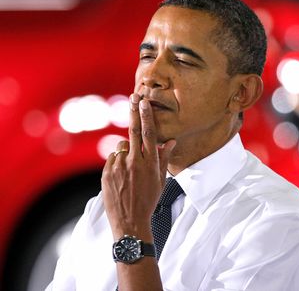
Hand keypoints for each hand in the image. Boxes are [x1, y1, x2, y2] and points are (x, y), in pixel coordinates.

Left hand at [101, 93, 175, 240]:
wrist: (130, 222)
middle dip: (133, 112)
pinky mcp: (106, 173)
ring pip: (121, 146)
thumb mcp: (161, 181)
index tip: (143, 101)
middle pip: (133, 131)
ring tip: (129, 168)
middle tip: (133, 97)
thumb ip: (164, 158)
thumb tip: (170, 141)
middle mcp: (134, 162)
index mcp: (149, 163)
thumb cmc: (148, 201)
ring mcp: (118, 167)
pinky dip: (117, 161)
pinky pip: (112, 158)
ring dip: (126, 150)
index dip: (146, 116)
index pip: (148, 134)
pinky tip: (121, 176)